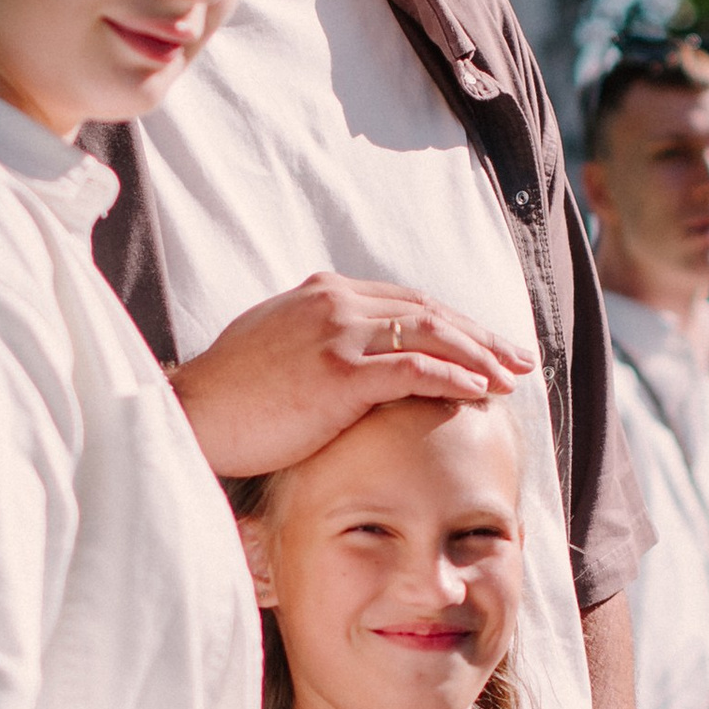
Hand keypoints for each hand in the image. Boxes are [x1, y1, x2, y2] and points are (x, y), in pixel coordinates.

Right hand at [171, 274, 530, 478]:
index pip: (406, 302)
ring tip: (512, 376)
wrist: (190, 415)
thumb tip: (346, 361)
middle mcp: (336, 301)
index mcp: (323, 293)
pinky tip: (481, 390)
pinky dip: (454, 376)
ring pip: (431, 334)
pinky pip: (415, 369)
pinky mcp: (339, 370)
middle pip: (428, 311)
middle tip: (518, 358)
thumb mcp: (275, 349)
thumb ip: (316, 342)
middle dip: (479, 334)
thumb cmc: (228, 397)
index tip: (484, 345)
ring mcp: (338, 332)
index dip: (452, 323)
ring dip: (480, 354)